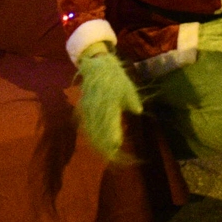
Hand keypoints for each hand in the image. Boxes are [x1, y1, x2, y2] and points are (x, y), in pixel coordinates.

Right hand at [76, 48, 142, 162]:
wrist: (96, 66)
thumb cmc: (115, 77)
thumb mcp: (127, 87)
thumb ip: (132, 100)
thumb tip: (138, 111)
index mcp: (108, 102)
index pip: (110, 124)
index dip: (113, 137)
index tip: (117, 146)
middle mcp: (96, 108)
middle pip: (99, 131)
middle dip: (105, 145)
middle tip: (115, 155)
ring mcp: (88, 109)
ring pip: (91, 131)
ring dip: (98, 143)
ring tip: (107, 152)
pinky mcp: (83, 110)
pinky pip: (87, 126)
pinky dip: (92, 136)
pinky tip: (98, 143)